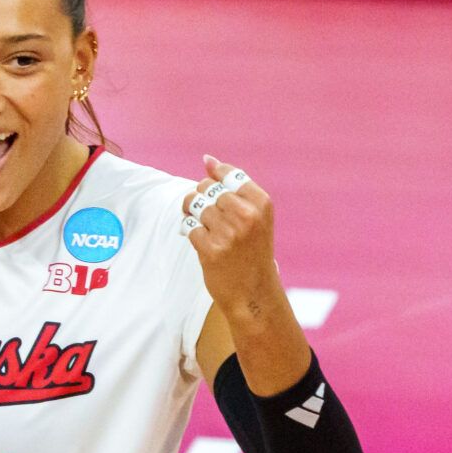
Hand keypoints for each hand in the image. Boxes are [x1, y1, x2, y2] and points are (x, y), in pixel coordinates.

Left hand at [183, 155, 278, 314]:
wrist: (253, 294)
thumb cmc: (253, 252)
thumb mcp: (255, 218)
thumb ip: (234, 188)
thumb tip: (207, 158)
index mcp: (261, 204)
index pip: (229, 174)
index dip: (215, 177)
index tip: (213, 186)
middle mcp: (246, 216)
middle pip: (207, 188)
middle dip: (201, 197)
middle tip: (208, 214)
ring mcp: (229, 233)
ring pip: (195, 206)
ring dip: (193, 214)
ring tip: (202, 225)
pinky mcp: (211, 250)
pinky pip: (190, 228)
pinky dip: (191, 233)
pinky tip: (200, 241)